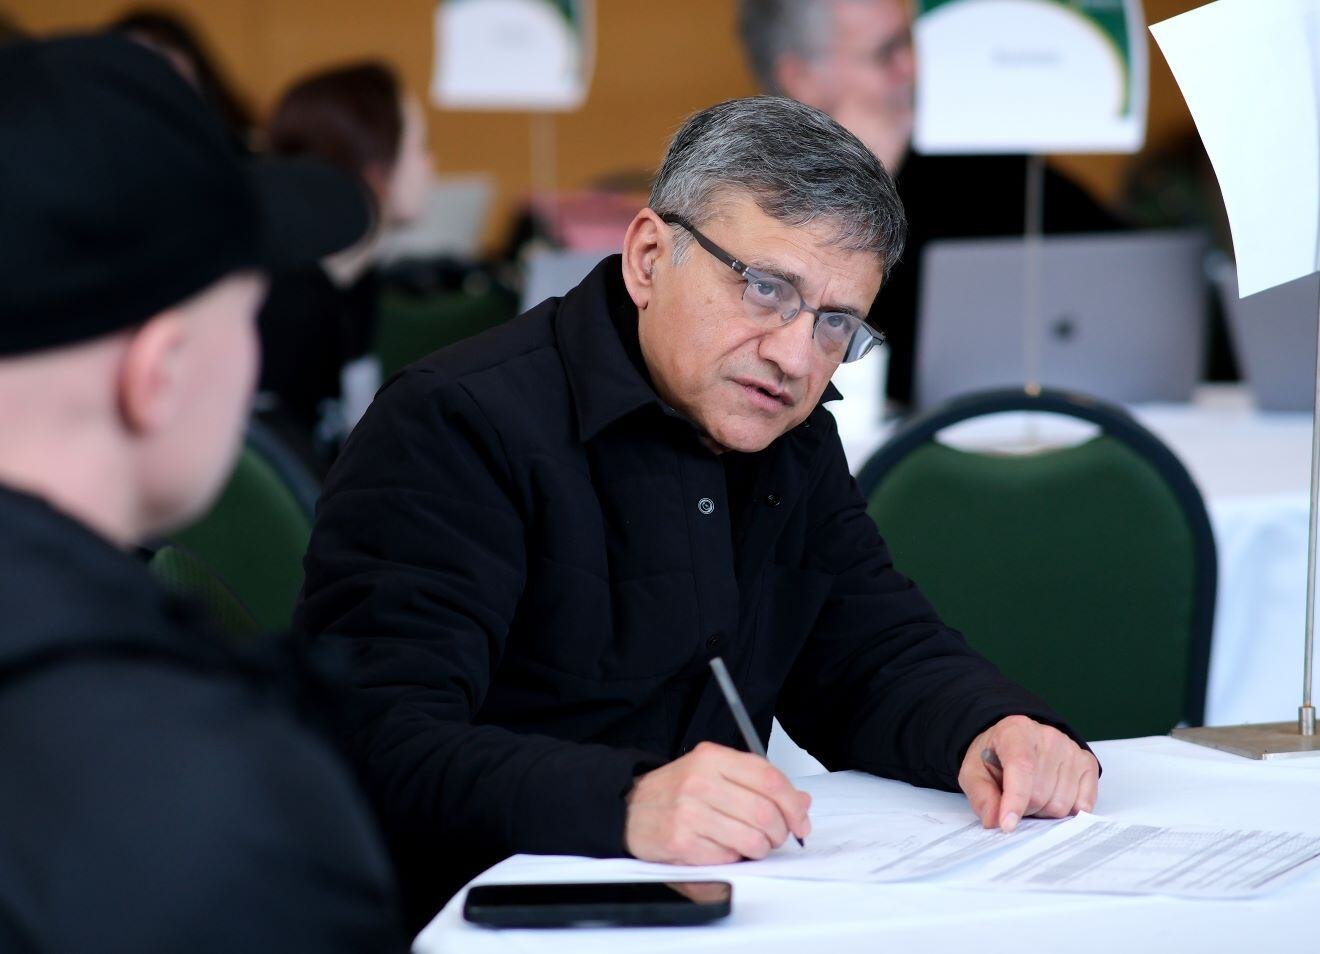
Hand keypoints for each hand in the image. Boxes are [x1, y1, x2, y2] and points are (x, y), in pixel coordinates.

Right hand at [624, 741, 811, 864]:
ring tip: (751, 844)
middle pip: (764, 811)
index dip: (793, 804)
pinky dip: (734, 858)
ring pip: (751, 838)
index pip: (770, 779)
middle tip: (776, 836)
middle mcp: (700, 781)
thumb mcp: (714, 772)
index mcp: (712, 757)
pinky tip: (723, 848)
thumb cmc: (675, 791)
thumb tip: (802, 802)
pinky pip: (727, 857)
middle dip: (779, 831)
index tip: (800, 820)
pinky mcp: (681, 841)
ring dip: (760, 848)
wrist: (628, 808)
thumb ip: (757, 783)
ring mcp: (689, 812)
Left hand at [958, 715, 1098, 831]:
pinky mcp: (1087, 763)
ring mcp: (1070, 749)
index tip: (1007, 824)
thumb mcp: (974, 772)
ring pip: (1062, 804)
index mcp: (1015, 732)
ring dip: (1044, 810)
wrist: (1013, 742)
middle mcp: (1048, 737)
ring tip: (1033, 793)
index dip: (1015, 799)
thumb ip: (981, 795)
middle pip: (1040, 794)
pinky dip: (1068, 810)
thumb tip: (994, 821)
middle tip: (1014, 799)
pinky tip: (1053, 796)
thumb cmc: (994, 758)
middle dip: (1025, 808)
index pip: (1021, 766)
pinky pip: (1083, 804)